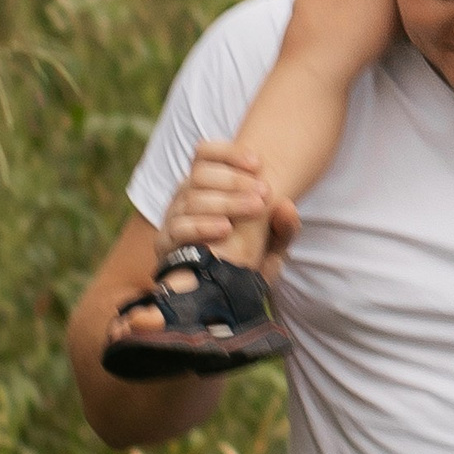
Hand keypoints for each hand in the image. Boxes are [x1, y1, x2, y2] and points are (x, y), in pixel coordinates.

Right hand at [157, 140, 299, 272]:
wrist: (224, 300)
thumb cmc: (247, 263)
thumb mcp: (272, 247)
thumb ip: (282, 229)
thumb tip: (287, 206)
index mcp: (204, 187)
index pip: (205, 154)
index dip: (229, 153)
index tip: (259, 164)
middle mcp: (185, 198)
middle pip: (200, 175)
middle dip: (234, 180)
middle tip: (264, 191)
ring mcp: (173, 220)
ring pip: (191, 200)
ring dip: (225, 201)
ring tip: (254, 207)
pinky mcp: (166, 245)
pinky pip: (177, 229)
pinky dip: (201, 226)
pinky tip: (225, 229)